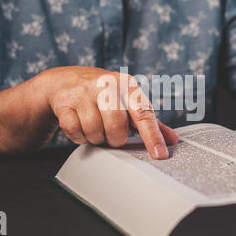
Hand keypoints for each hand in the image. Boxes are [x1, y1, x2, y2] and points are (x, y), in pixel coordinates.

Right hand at [39, 66, 177, 158]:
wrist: (63, 80)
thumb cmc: (102, 93)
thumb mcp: (126, 100)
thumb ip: (148, 120)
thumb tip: (172, 139)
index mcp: (127, 84)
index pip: (143, 113)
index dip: (152, 136)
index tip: (160, 154)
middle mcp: (106, 85)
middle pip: (117, 127)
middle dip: (115, 137)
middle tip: (111, 132)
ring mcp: (84, 92)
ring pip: (95, 132)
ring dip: (96, 137)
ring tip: (95, 125)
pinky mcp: (65, 102)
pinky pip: (76, 133)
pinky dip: (79, 136)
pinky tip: (80, 123)